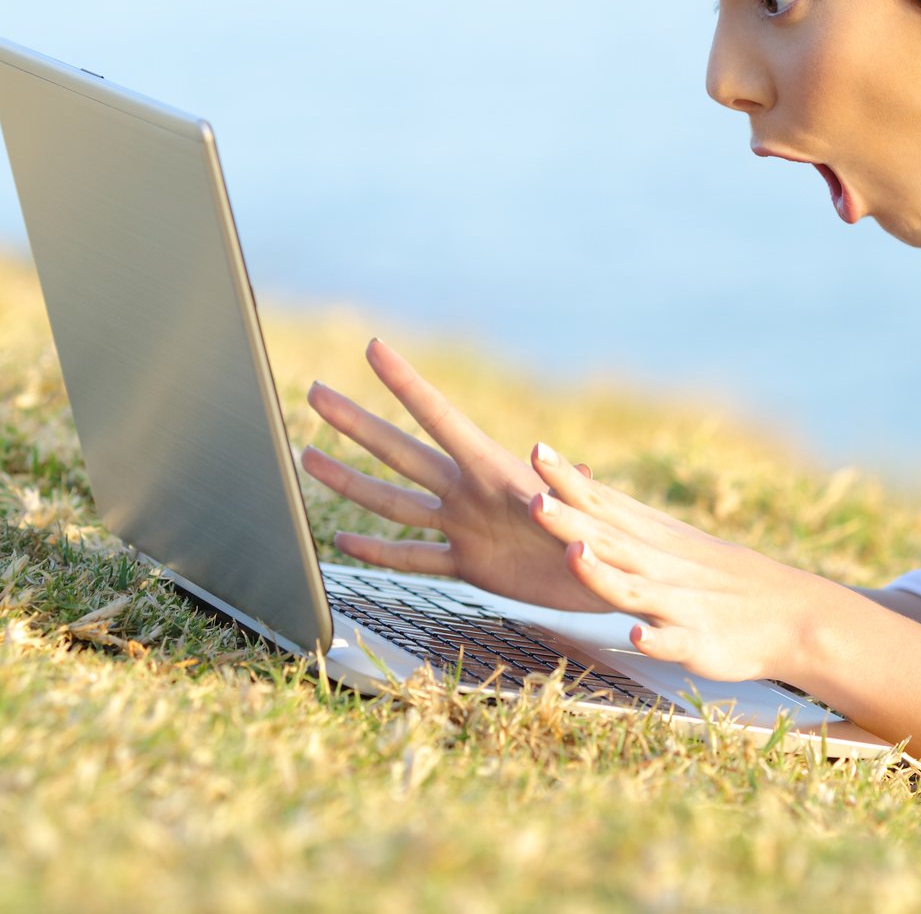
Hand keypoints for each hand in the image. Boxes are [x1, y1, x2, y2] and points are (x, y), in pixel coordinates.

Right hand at [300, 339, 608, 613]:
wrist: (612, 574)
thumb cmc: (607, 533)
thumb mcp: (586, 506)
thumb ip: (564, 488)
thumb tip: (551, 468)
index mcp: (493, 469)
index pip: (439, 416)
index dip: (404, 383)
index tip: (374, 347)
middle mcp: (468, 492)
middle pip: (398, 452)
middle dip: (356, 423)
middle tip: (316, 391)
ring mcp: (463, 527)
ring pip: (392, 502)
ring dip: (349, 481)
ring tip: (308, 456)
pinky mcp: (468, 565)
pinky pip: (414, 557)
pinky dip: (378, 552)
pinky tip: (343, 539)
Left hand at [524, 439, 843, 686]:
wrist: (792, 615)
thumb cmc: (723, 579)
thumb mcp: (675, 543)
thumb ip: (626, 522)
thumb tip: (579, 491)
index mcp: (655, 540)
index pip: (605, 505)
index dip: (569, 482)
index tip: (537, 450)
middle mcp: (663, 567)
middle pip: (608, 541)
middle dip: (570, 522)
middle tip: (532, 499)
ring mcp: (681, 604)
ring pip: (634, 589)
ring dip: (603, 574)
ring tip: (576, 555)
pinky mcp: (701, 643)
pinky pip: (676, 642)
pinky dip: (658, 637)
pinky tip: (638, 634)